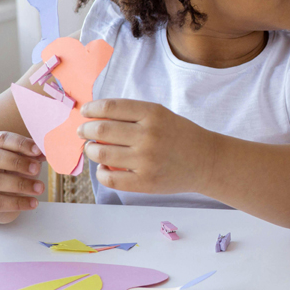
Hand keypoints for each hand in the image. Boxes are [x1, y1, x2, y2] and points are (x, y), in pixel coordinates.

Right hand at [0, 131, 45, 223]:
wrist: (3, 194)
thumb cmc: (15, 171)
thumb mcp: (23, 159)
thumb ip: (32, 154)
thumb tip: (47, 152)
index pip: (4, 139)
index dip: (21, 144)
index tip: (38, 150)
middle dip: (18, 163)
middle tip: (36, 169)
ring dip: (21, 184)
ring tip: (40, 188)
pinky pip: (0, 202)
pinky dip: (18, 203)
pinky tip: (33, 203)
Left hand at [78, 99, 216, 194]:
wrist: (207, 161)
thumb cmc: (181, 136)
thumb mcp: (162, 116)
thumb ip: (133, 115)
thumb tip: (94, 117)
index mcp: (154, 114)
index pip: (110, 107)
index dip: (92, 108)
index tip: (85, 112)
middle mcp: (149, 135)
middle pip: (102, 129)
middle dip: (86, 130)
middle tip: (83, 132)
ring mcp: (147, 160)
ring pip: (101, 153)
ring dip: (91, 150)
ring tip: (93, 149)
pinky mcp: (146, 181)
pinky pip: (110, 178)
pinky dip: (100, 172)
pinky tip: (104, 167)